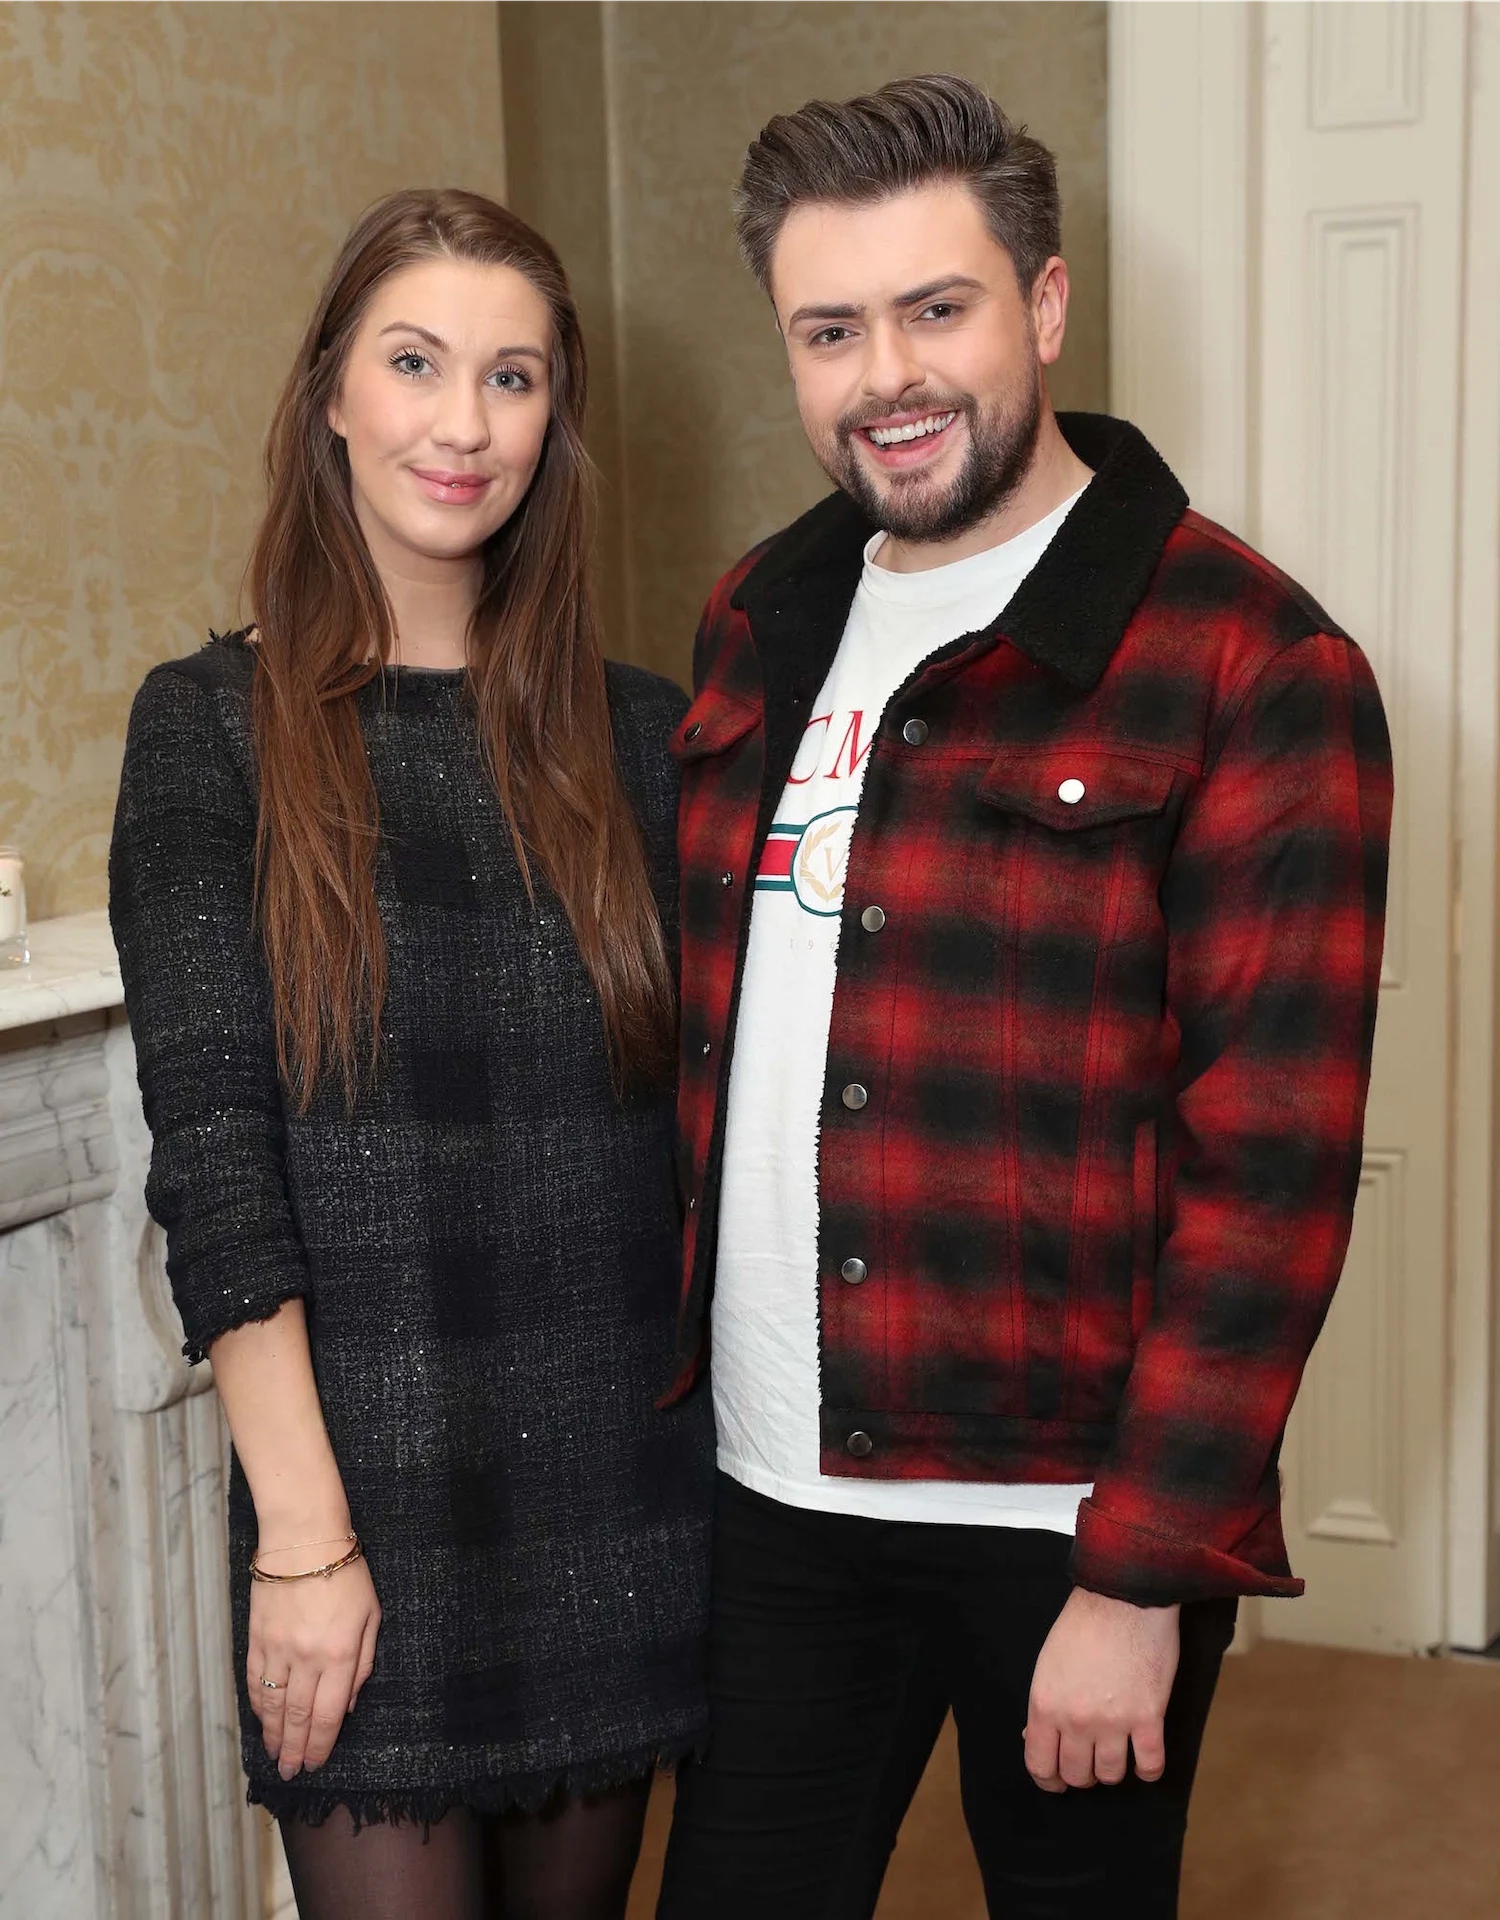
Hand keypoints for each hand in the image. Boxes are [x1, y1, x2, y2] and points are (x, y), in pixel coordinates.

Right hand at [247, 1551, 380, 1779]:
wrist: (304, 1540)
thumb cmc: (347, 1574)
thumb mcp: (371, 1616)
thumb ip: (362, 1663)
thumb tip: (348, 1705)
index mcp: (340, 1654)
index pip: (327, 1715)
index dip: (320, 1746)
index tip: (315, 1765)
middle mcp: (307, 1658)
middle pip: (298, 1718)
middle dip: (295, 1750)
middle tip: (291, 1773)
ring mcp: (278, 1650)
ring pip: (274, 1706)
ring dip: (274, 1736)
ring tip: (276, 1756)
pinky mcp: (257, 1639)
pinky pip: (256, 1682)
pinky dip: (259, 1707)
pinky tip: (262, 1721)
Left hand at [1024, 1587, 1179, 1791]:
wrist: (1124, 1596)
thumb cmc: (1083, 1624)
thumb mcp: (1047, 1663)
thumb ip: (1044, 1704)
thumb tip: (1035, 1737)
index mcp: (1045, 1704)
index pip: (1040, 1765)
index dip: (1049, 1779)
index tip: (1058, 1779)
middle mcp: (1076, 1720)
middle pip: (1078, 1776)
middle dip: (1083, 1773)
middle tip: (1090, 1758)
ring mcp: (1114, 1721)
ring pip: (1112, 1775)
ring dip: (1114, 1768)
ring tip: (1118, 1749)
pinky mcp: (1149, 1717)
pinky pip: (1150, 1767)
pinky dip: (1148, 1769)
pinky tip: (1145, 1758)